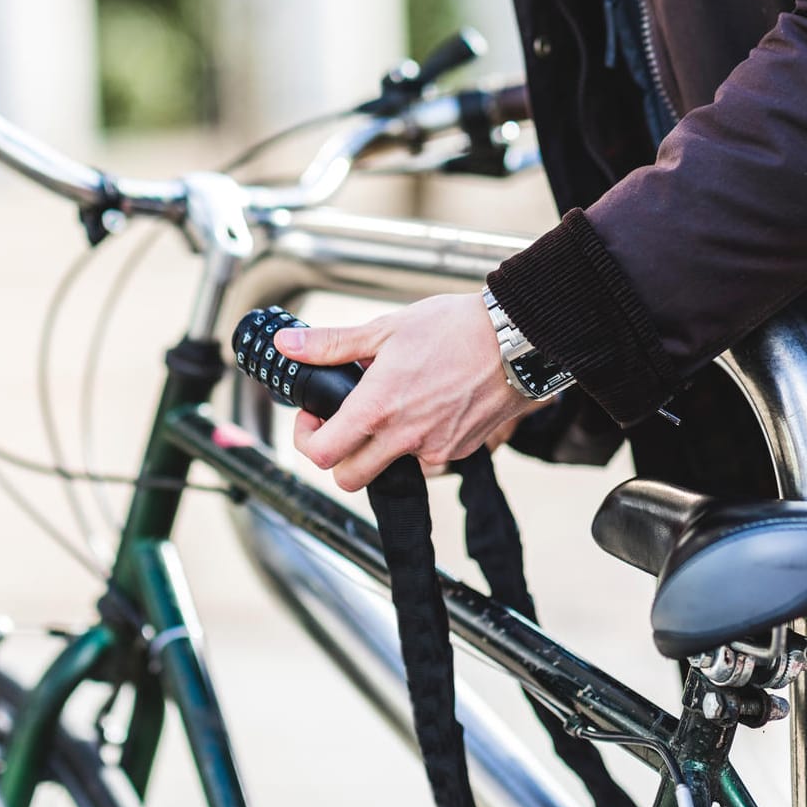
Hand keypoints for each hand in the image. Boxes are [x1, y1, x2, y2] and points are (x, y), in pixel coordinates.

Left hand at [274, 293, 534, 490]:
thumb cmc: (455, 329)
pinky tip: (430, 404)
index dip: (307, 439)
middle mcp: (405, 438)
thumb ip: (333, 345)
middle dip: (339, 456)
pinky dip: (420, 439)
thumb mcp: (386, 328)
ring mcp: (435, 450)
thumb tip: (288, 344)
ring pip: (391, 468)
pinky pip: (428, 457)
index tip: (314, 417)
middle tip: (344, 423)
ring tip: (396, 403)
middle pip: (349, 478)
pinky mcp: (462, 451)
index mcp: (378, 408)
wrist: (517, 340)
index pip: (322, 454)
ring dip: (383, 447)